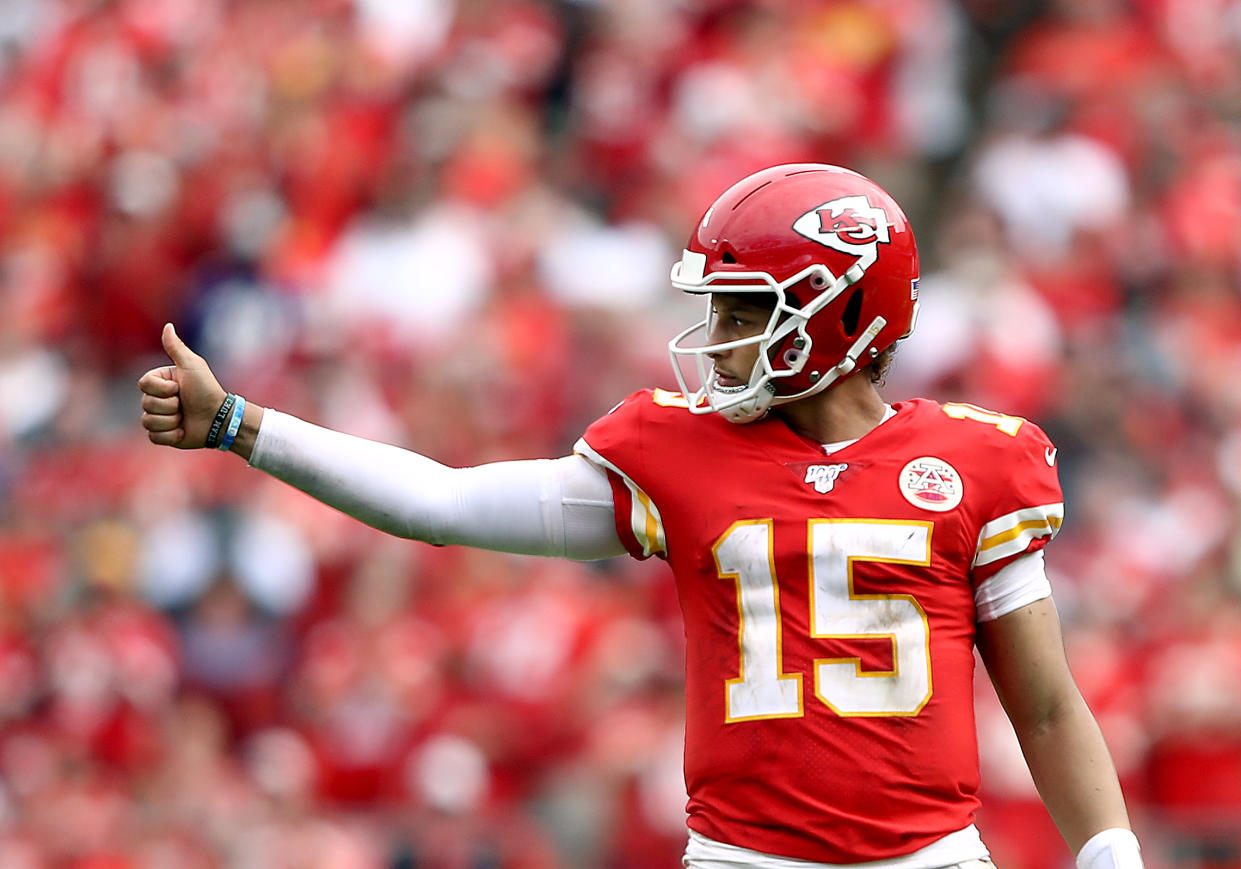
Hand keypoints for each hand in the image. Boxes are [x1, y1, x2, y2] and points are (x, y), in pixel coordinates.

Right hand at [137, 324, 227, 447]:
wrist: (219, 418)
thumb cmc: (207, 390)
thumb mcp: (192, 366)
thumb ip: (176, 347)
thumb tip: (168, 325)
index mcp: (160, 382)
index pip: (143, 385)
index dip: (161, 389)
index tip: (179, 388)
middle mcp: (157, 399)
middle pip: (145, 404)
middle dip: (169, 406)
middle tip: (185, 404)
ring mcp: (159, 418)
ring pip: (147, 422)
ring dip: (170, 421)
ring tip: (185, 417)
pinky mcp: (163, 435)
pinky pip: (153, 438)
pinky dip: (170, 436)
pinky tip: (183, 431)